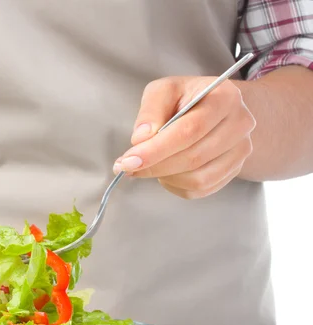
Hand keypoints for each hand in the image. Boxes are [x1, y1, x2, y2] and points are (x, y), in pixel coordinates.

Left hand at [113, 77, 255, 198]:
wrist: (214, 109)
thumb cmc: (186, 98)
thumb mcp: (164, 90)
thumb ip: (151, 110)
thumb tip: (142, 138)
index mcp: (225, 97)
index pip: (189, 131)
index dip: (156, 149)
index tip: (129, 160)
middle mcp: (240, 124)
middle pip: (193, 157)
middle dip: (155, 166)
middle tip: (128, 166)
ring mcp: (241, 150)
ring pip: (198, 178)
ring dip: (165, 177)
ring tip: (149, 166)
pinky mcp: (234, 170)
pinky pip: (201, 189)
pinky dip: (176, 186)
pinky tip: (165, 172)